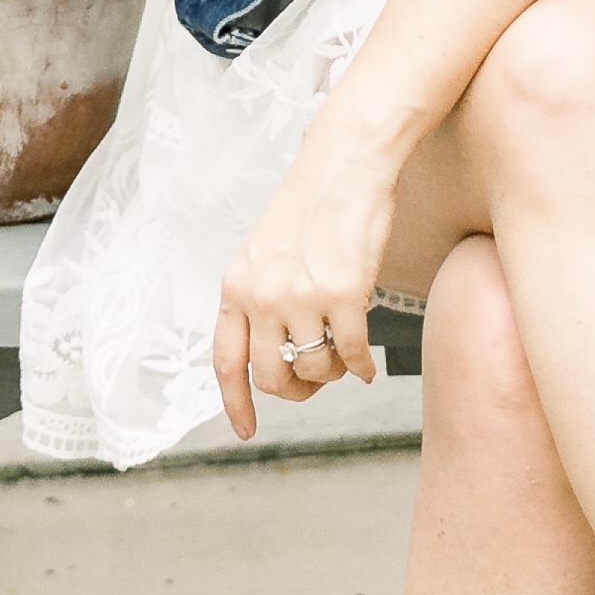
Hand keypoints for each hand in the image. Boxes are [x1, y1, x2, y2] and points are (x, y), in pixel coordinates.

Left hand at [214, 131, 399, 439]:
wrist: (345, 164)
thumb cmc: (311, 206)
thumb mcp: (265, 253)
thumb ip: (260, 300)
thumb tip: (275, 353)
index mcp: (236, 286)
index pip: (226, 361)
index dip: (235, 402)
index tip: (246, 430)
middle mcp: (262, 296)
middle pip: (271, 377)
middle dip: (296, 390)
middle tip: (316, 381)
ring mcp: (301, 297)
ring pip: (314, 369)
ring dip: (332, 373)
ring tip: (343, 354)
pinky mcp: (343, 294)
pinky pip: (352, 354)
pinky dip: (362, 367)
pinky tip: (368, 364)